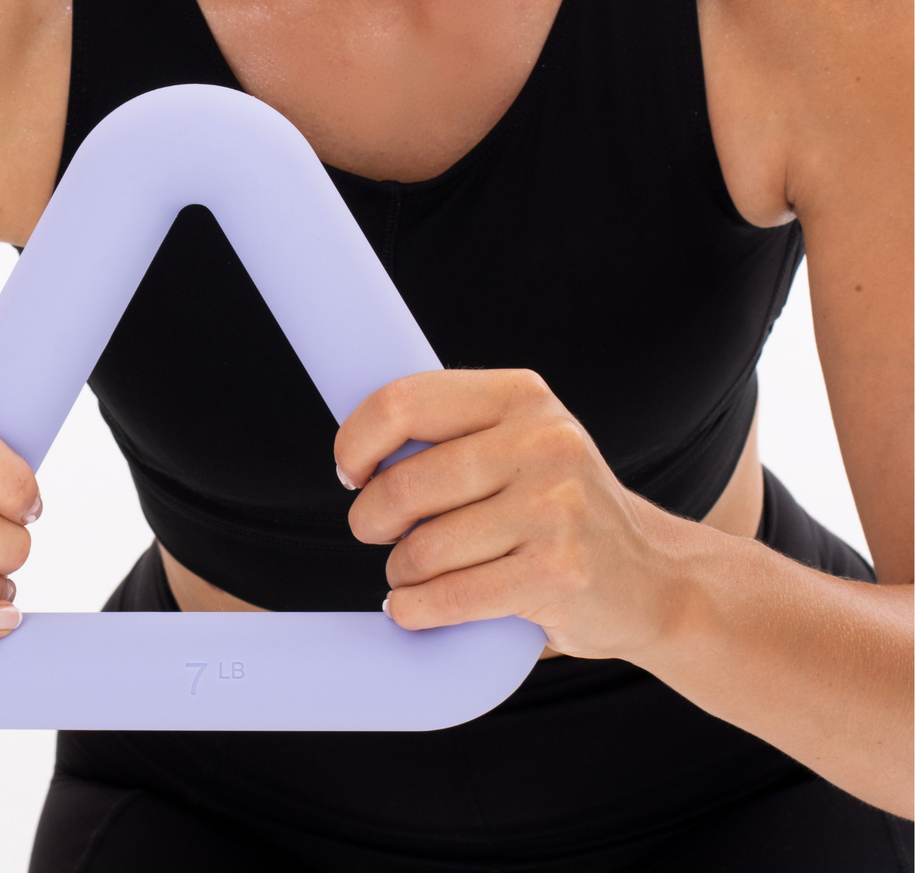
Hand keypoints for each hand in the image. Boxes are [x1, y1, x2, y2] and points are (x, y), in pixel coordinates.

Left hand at [334, 369, 679, 659]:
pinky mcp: (557, 574)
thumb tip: (357, 450)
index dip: (357, 442)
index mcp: (521, 396)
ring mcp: (555, 508)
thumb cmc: (558, 509)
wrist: (655, 580)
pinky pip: (450, 595)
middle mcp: (544, 442)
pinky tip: (411, 608)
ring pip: (423, 547)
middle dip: (370, 518)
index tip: (350, 472)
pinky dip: (415, 609)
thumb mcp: (518, 443)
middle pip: (404, 484)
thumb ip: (452, 434)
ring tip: (410, 574)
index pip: (403, 403)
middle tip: (375, 532)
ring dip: (399, 571)